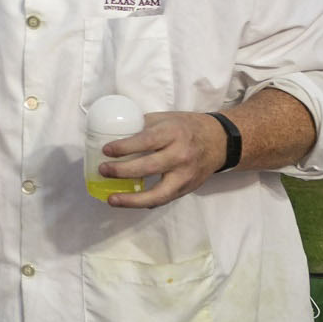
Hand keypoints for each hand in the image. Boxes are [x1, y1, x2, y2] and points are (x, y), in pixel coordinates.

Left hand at [103, 111, 228, 209]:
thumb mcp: (166, 119)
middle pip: (148, 167)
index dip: (124, 147)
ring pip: (157, 194)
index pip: (146, 142)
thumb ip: (142, 126)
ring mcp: (185, 175)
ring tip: (112, 199)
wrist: (219, 142)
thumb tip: (113, 133)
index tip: (105, 150)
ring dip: (132, 200)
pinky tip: (129, 202)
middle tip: (103, 171)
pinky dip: (145, 202)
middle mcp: (181, 155)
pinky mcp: (187, 189)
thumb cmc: (186, 127)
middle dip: (122, 171)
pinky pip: (163, 200)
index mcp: (173, 133)